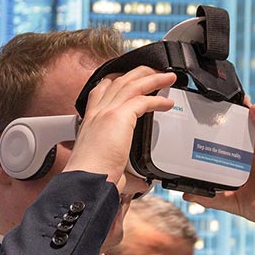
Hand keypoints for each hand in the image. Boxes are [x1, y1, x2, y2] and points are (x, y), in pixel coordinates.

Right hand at [65, 66, 175, 192]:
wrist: (86, 181)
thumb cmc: (92, 178)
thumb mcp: (109, 169)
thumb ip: (127, 174)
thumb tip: (140, 182)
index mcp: (90, 122)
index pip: (100, 91)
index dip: (114, 80)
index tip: (126, 78)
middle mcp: (97, 113)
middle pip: (118, 81)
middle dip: (137, 73)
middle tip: (153, 71)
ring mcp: (106, 113)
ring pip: (132, 84)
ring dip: (152, 78)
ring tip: (168, 76)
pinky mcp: (119, 117)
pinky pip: (143, 100)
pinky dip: (158, 99)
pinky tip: (167, 103)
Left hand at [182, 100, 254, 223]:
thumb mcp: (236, 204)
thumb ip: (215, 199)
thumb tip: (187, 196)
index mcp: (235, 166)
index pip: (218, 148)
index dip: (207, 138)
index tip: (189, 127)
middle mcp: (248, 154)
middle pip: (233, 133)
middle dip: (222, 119)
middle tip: (204, 104)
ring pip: (250, 127)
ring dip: (241, 112)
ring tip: (227, 99)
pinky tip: (252, 110)